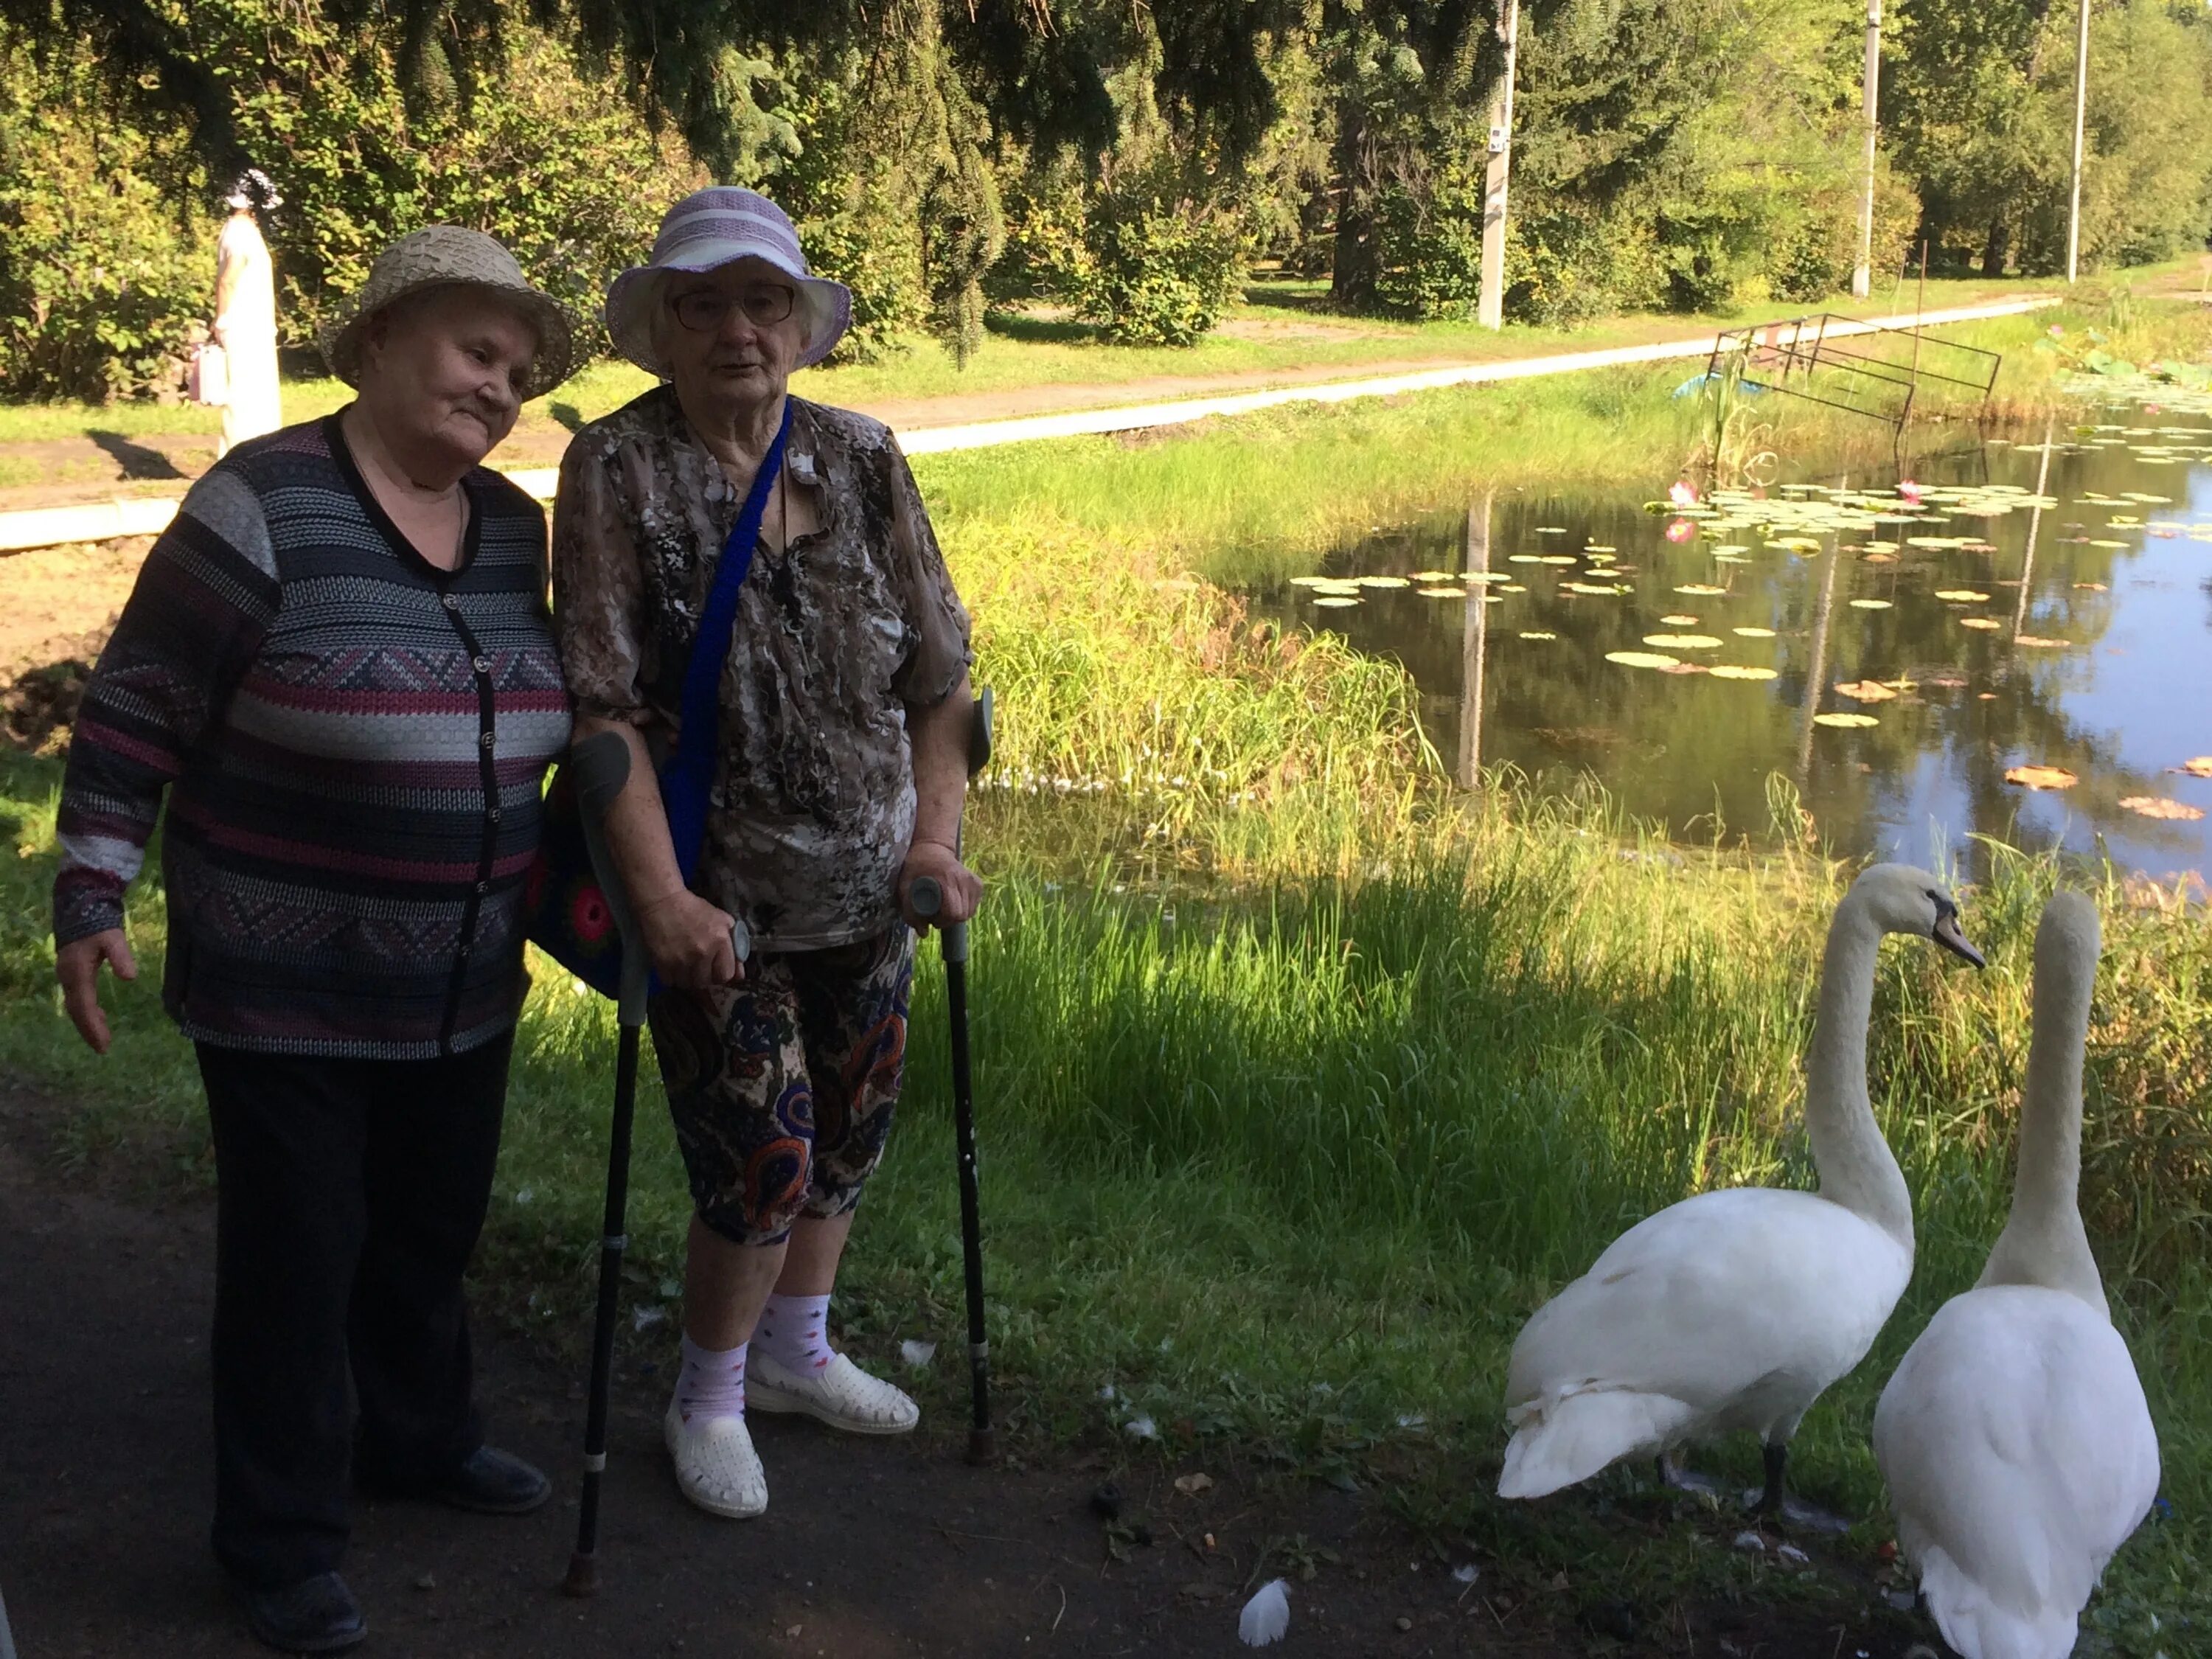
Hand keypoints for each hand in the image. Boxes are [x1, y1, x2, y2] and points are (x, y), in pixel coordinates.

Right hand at [57, 929, 137, 1053]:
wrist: (80, 910)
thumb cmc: (98, 925)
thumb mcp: (113, 939)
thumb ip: (121, 956)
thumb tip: (131, 977)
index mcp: (77, 974)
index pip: (84, 1006)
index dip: (93, 1026)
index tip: (103, 1044)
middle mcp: (68, 978)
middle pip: (77, 1010)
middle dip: (89, 1030)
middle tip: (103, 1049)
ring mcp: (68, 976)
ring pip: (76, 1006)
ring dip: (88, 1022)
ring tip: (102, 1039)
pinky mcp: (72, 973)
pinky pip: (77, 998)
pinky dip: (87, 1011)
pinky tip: (100, 1016)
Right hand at [636, 889, 744, 988]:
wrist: (663, 902)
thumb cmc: (695, 910)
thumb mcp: (723, 921)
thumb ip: (735, 947)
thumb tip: (740, 975)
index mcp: (720, 941)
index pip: (726, 975)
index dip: (721, 974)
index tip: (716, 969)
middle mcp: (702, 953)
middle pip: (706, 982)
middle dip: (704, 977)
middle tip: (699, 966)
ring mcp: (681, 959)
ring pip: (688, 984)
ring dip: (688, 978)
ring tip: (685, 965)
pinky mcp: (662, 962)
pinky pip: (670, 981)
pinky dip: (672, 977)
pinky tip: (673, 964)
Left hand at [898, 840, 981, 931]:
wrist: (933, 848)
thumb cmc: (916, 866)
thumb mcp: (905, 885)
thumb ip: (910, 911)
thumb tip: (923, 934)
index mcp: (947, 878)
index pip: (953, 912)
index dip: (942, 920)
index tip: (931, 917)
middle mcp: (964, 879)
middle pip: (962, 915)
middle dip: (948, 920)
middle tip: (935, 914)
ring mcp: (974, 881)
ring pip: (969, 913)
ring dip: (956, 916)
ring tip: (943, 908)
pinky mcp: (978, 884)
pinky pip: (974, 907)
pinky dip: (964, 909)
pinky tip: (953, 902)